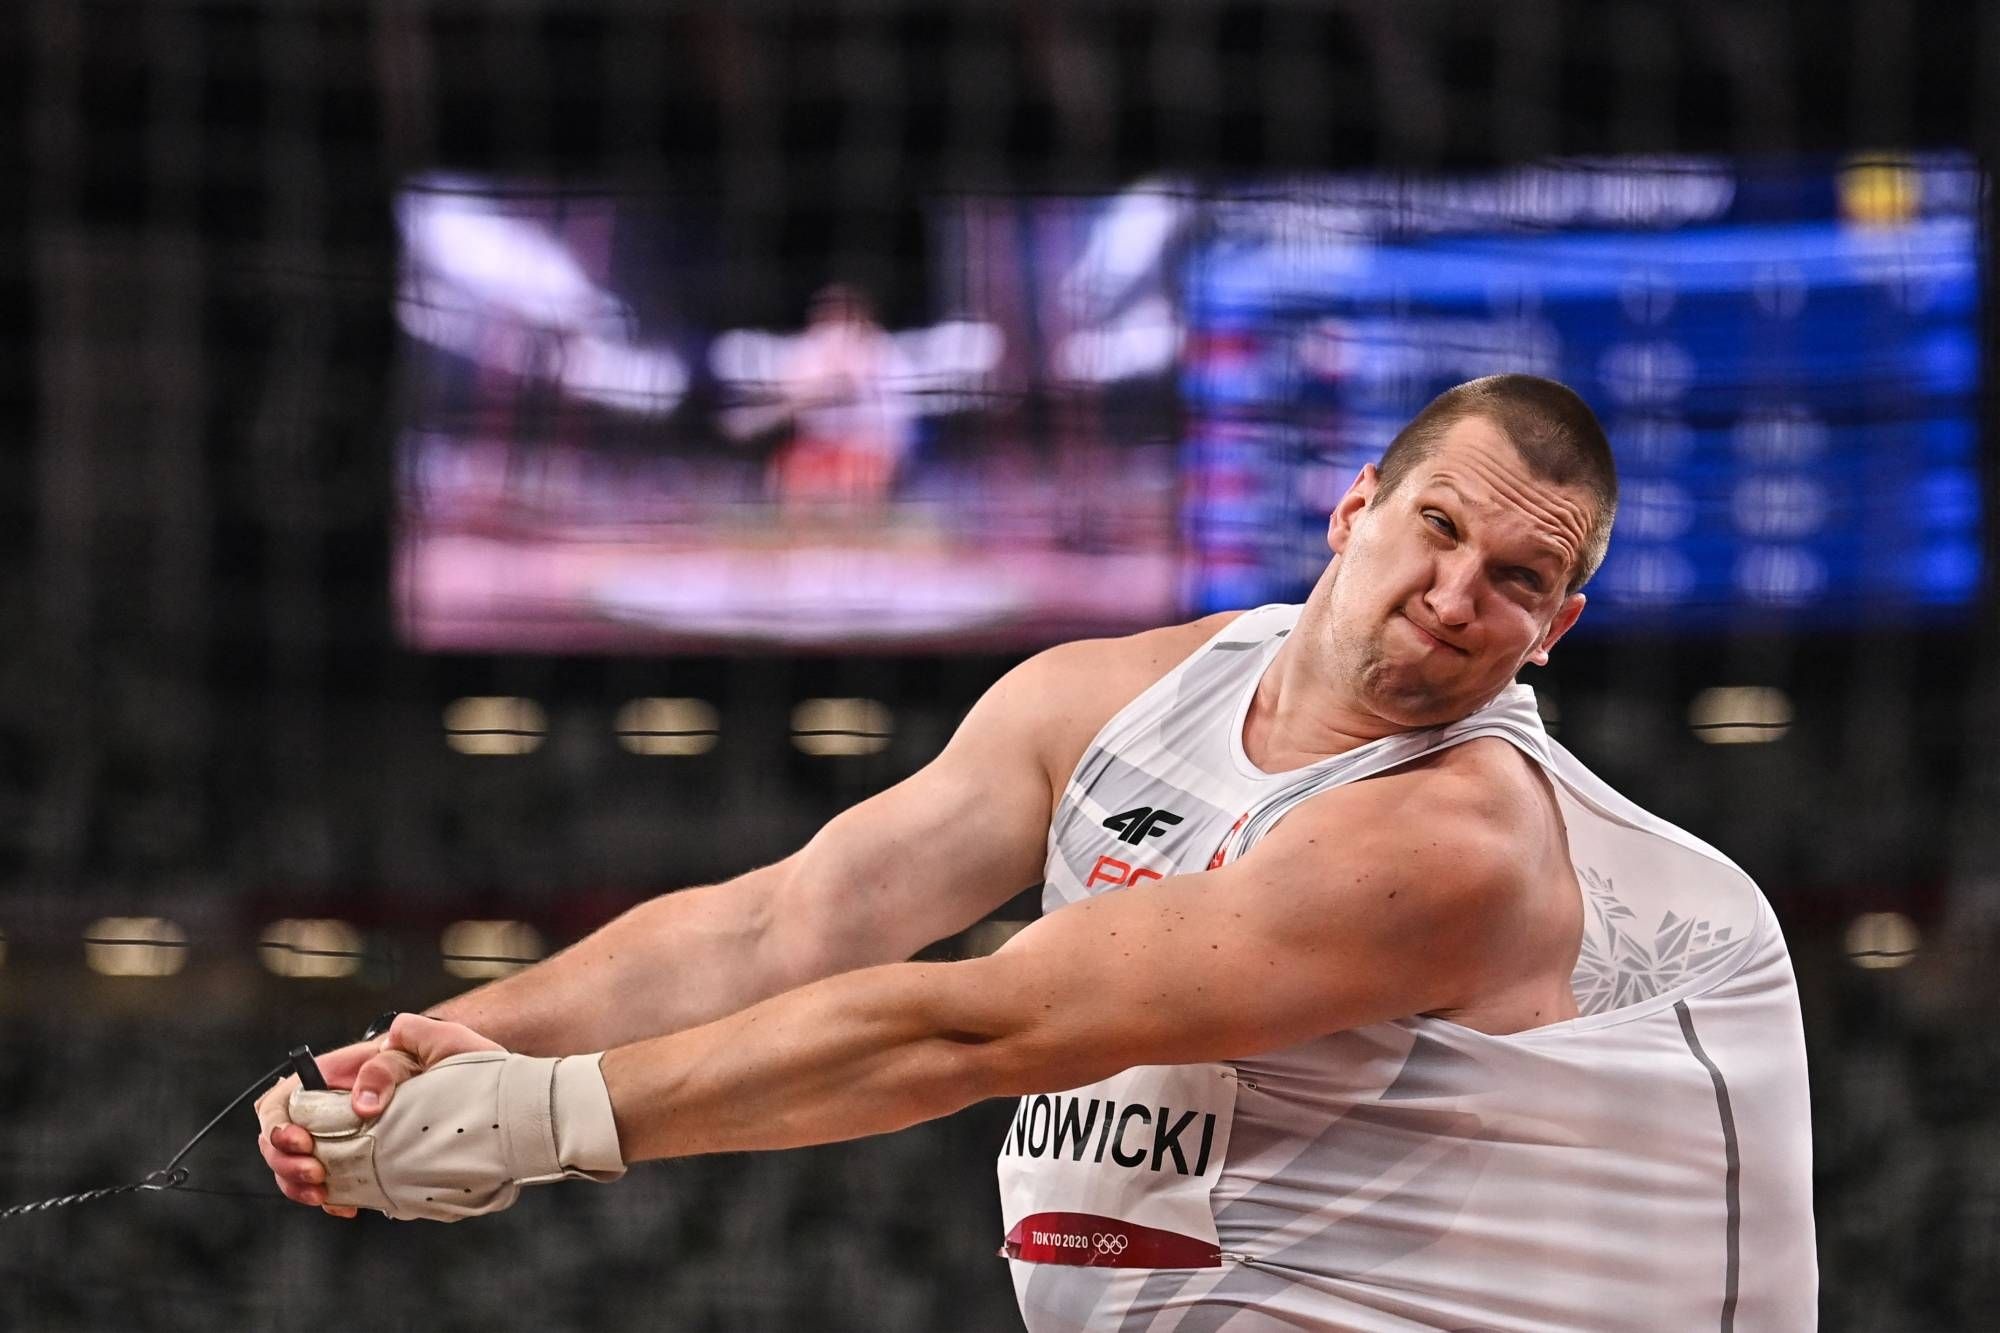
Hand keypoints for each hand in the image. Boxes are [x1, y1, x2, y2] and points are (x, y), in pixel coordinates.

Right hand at [254, 1015, 501, 1217]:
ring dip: (298, 1184)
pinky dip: (331, 1197)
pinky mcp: (367, 1160)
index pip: (285, 1097)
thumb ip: (398, 1053)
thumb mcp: (438, 1043)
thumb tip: (365, 1098)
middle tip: (315, 1174)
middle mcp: (337, 1105)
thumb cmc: (462, 1058)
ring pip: (299, 1163)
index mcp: (342, 1074)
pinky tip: (347, 1204)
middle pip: (280, 1137)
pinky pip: (332, 1183)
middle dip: (284, 1161)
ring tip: (324, 1193)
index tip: (302, 1142)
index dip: (278, 1123)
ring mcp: (349, 1135)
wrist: (492, 1091)